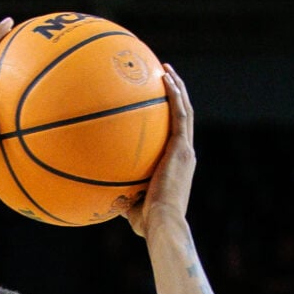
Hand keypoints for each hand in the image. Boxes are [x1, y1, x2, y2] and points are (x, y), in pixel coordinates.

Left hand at [117, 67, 195, 235]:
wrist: (163, 223)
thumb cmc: (148, 224)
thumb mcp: (133, 209)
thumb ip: (124, 200)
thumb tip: (108, 198)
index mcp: (178, 166)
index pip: (176, 136)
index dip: (172, 118)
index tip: (161, 105)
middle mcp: (185, 154)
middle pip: (184, 117)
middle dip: (176, 95)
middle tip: (164, 77)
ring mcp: (185, 149)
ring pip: (185, 110)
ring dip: (177, 88)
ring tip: (165, 69)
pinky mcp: (181, 147)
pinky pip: (179, 113)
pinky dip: (174, 94)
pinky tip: (164, 77)